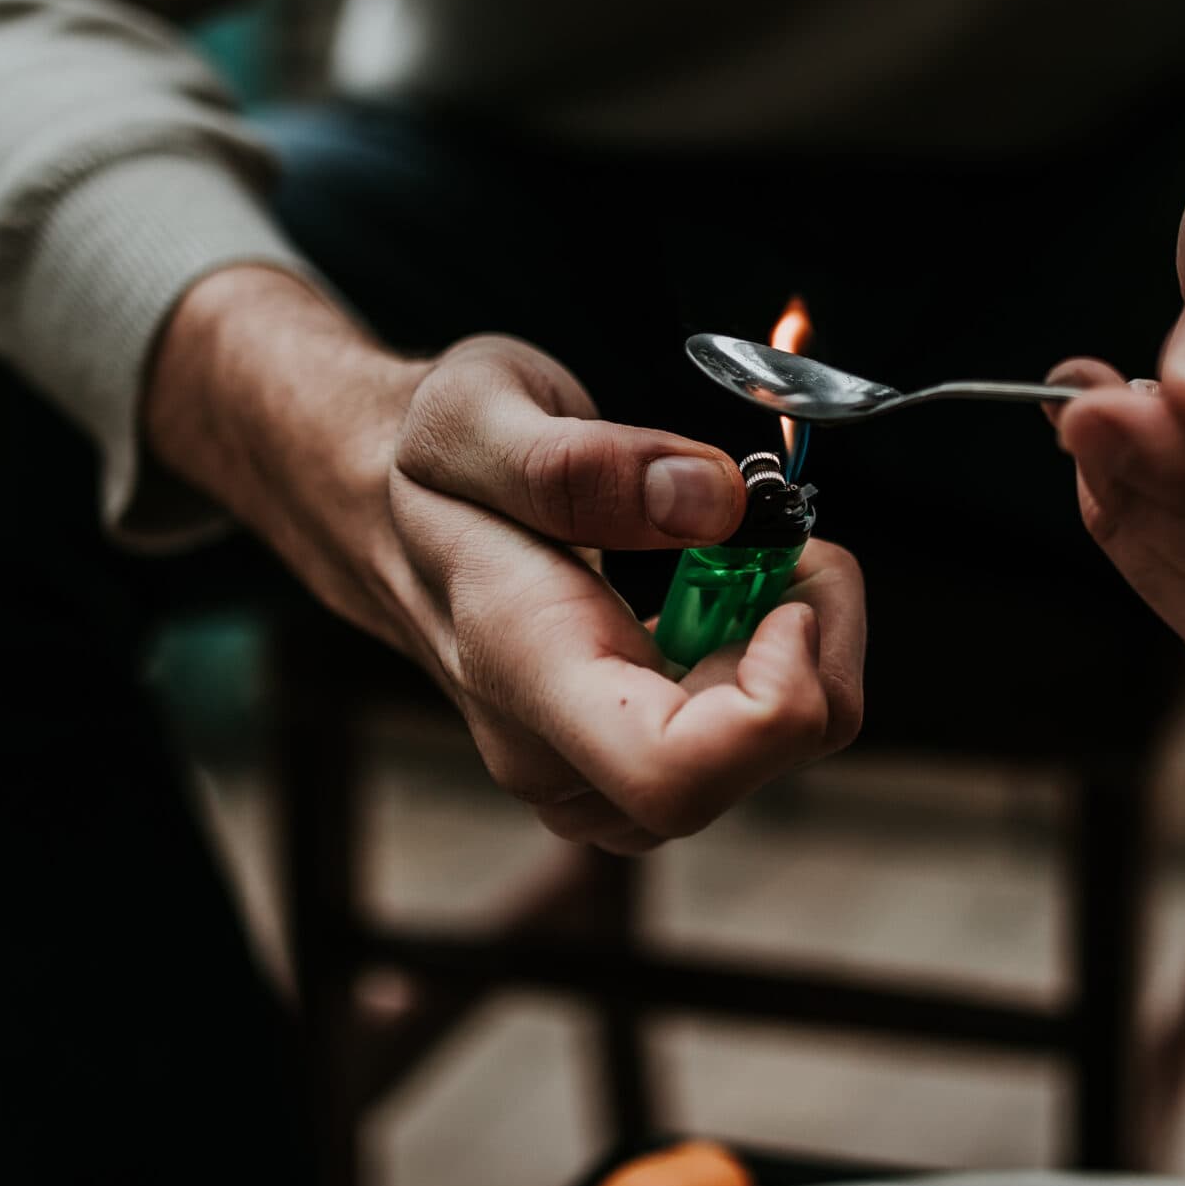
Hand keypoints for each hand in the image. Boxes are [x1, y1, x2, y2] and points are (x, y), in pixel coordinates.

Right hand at [147, 267, 864, 848]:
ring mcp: (592, 769)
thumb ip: (584, 464)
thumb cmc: (421, 456)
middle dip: (811, 648)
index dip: (773, 701)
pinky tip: (731, 589)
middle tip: (782, 535)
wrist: (373, 505)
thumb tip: (712, 504)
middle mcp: (559, 753)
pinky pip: (749, 741)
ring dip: (802, 654)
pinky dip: (778, 661)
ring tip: (748, 553)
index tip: (781, 588)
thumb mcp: (481, 410)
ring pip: (765, 762)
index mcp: (525, 671)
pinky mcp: (626, 756)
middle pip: (747, 773)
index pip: (675, 775)